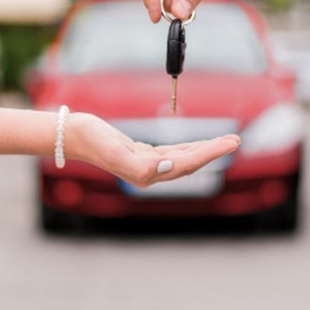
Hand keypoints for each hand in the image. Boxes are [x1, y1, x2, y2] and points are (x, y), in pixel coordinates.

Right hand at [67, 113, 239, 187]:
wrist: (74, 135)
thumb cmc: (93, 140)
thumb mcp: (114, 151)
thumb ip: (141, 165)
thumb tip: (168, 167)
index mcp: (147, 174)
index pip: (187, 163)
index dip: (210, 153)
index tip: (230, 143)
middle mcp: (150, 173)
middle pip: (190, 162)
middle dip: (214, 151)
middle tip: (236, 140)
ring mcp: (147, 165)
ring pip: (184, 158)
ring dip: (204, 149)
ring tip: (225, 140)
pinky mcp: (142, 155)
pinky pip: (172, 153)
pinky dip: (188, 147)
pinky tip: (197, 145)